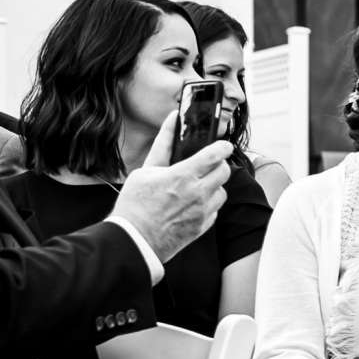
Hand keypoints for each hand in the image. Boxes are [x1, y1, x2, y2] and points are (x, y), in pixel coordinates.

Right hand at [112, 123, 231, 261]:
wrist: (134, 238)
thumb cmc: (135, 204)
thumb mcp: (145, 170)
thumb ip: (163, 145)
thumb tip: (173, 120)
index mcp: (182, 176)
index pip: (214, 155)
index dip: (223, 147)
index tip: (224, 145)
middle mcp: (198, 193)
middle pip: (225, 172)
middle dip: (219, 165)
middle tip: (208, 166)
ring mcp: (203, 211)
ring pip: (222, 191)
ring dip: (213, 186)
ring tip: (196, 187)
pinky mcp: (204, 225)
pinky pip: (216, 209)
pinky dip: (209, 204)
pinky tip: (193, 203)